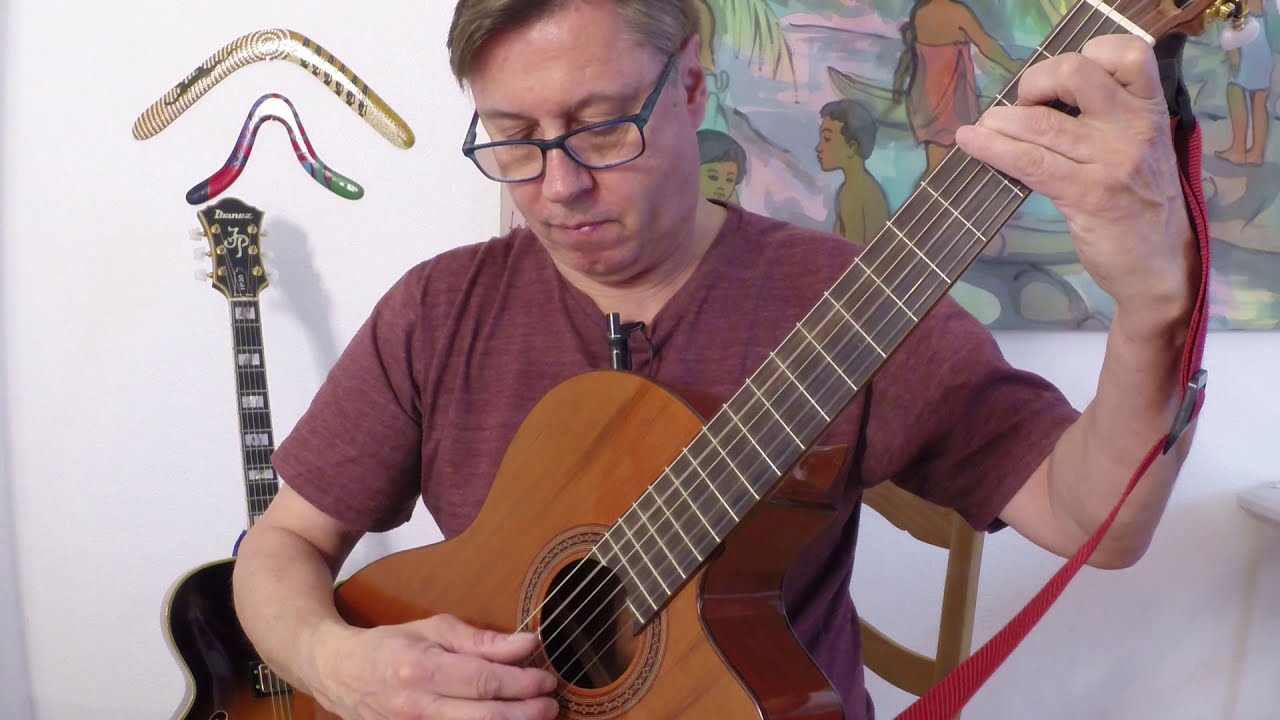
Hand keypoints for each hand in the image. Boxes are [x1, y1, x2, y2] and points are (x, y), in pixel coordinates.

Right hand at [312, 614, 559, 719]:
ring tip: (536, 718)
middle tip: (551, 704)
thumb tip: (526, 644)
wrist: (341, 673)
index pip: (482, 681)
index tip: (546, 678)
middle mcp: (417, 707)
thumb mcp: (434, 629)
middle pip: (484, 718)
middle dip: (526, 713)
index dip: (521, 683)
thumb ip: (481, 640)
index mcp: (422, 669)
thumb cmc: (391, 645)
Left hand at [955, 35, 1195, 332]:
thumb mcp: (1141, 150)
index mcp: (1151, 110)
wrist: (1161, 264)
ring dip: (999, 122)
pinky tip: (971, 143)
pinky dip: (993, 149)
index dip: (1087, 54)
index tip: (1061, 82)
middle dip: (1033, 83)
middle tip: (1019, 106)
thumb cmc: (1142, 204)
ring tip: (980, 128)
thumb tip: (1040, 101)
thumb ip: (1108, 121)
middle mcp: (1136, 128)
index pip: (1129, 53)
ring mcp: (1113, 161)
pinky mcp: (1088, 195)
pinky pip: (1030, 162)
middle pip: (1075, 74)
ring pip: (1042, 124)